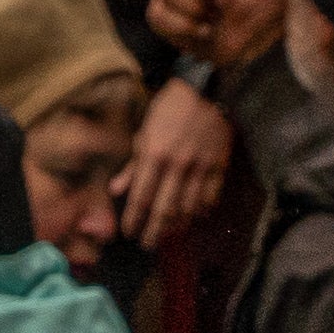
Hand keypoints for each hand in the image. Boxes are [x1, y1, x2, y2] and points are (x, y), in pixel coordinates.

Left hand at [116, 75, 236, 246]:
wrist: (206, 87)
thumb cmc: (169, 108)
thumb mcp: (144, 131)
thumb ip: (132, 165)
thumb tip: (115, 190)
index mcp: (154, 155)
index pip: (141, 197)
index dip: (133, 219)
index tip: (128, 233)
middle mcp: (176, 165)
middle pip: (164, 210)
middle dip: (154, 232)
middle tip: (147, 244)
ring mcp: (200, 167)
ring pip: (189, 208)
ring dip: (177, 226)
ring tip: (169, 234)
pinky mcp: (218, 165)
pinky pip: (211, 197)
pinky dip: (202, 211)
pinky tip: (195, 217)